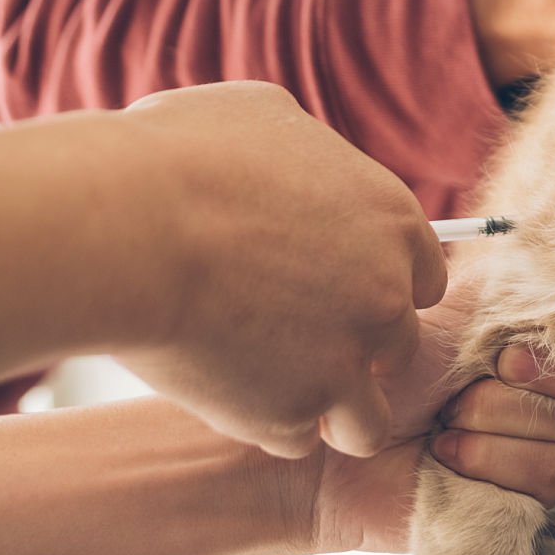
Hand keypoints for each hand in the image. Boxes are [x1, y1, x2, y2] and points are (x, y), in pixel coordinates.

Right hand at [112, 81, 446, 459]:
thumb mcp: (268, 116)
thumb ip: (311, 152)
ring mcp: (346, 360)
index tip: (344, 295)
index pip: (423, 279)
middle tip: (303, 341)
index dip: (383, 289)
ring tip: (285, 393)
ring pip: (367, 417)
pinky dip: (266, 424)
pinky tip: (232, 397)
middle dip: (359, 349)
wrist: (131, 225)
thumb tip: (300, 160)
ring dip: (334, 410)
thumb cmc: (187, 157)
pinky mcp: (293, 410)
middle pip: (399, 345)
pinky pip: (295, 438)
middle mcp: (387, 297)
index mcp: (394, 224)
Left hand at [288, 301, 554, 553]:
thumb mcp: (450, 313)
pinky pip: (548, 474)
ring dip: (498, 422)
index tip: (509, 355)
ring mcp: (527, 447)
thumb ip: (518, 290)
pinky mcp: (516, 498)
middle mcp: (534, 396)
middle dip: (523, 385)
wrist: (331, 447)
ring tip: (445, 423)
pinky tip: (446, 457)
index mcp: (524, 346)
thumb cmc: (378, 376)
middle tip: (465, 387)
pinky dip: (491, 460)